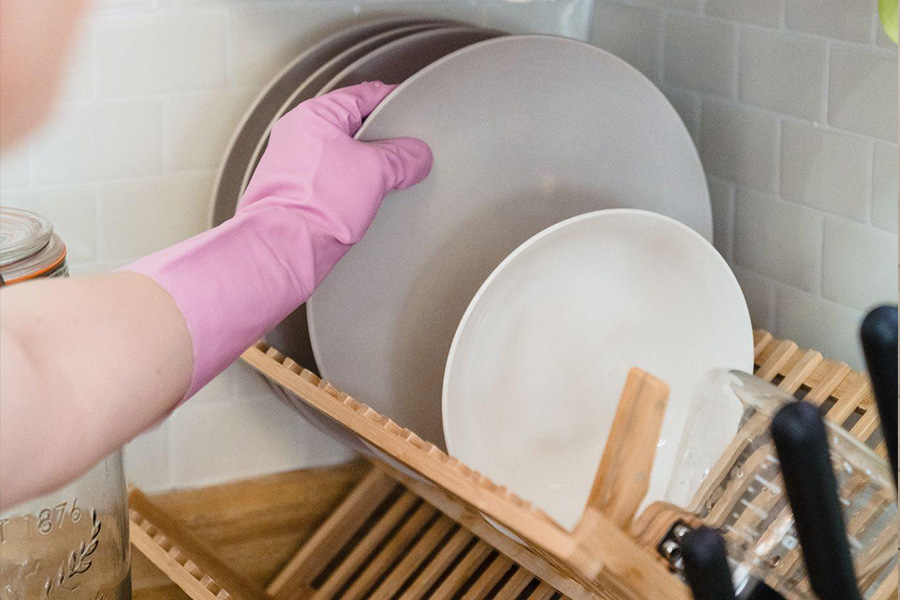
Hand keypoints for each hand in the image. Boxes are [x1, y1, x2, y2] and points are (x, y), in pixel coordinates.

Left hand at [240, 81, 431, 245]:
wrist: (286, 247)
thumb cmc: (316, 204)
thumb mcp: (376, 171)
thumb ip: (403, 157)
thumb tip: (417, 155)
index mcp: (314, 115)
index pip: (363, 95)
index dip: (391, 100)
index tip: (409, 107)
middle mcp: (298, 135)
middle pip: (352, 126)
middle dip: (380, 140)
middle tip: (404, 151)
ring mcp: (293, 164)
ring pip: (342, 155)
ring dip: (366, 166)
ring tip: (388, 179)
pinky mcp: (295, 192)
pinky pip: (332, 179)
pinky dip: (351, 185)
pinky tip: (366, 200)